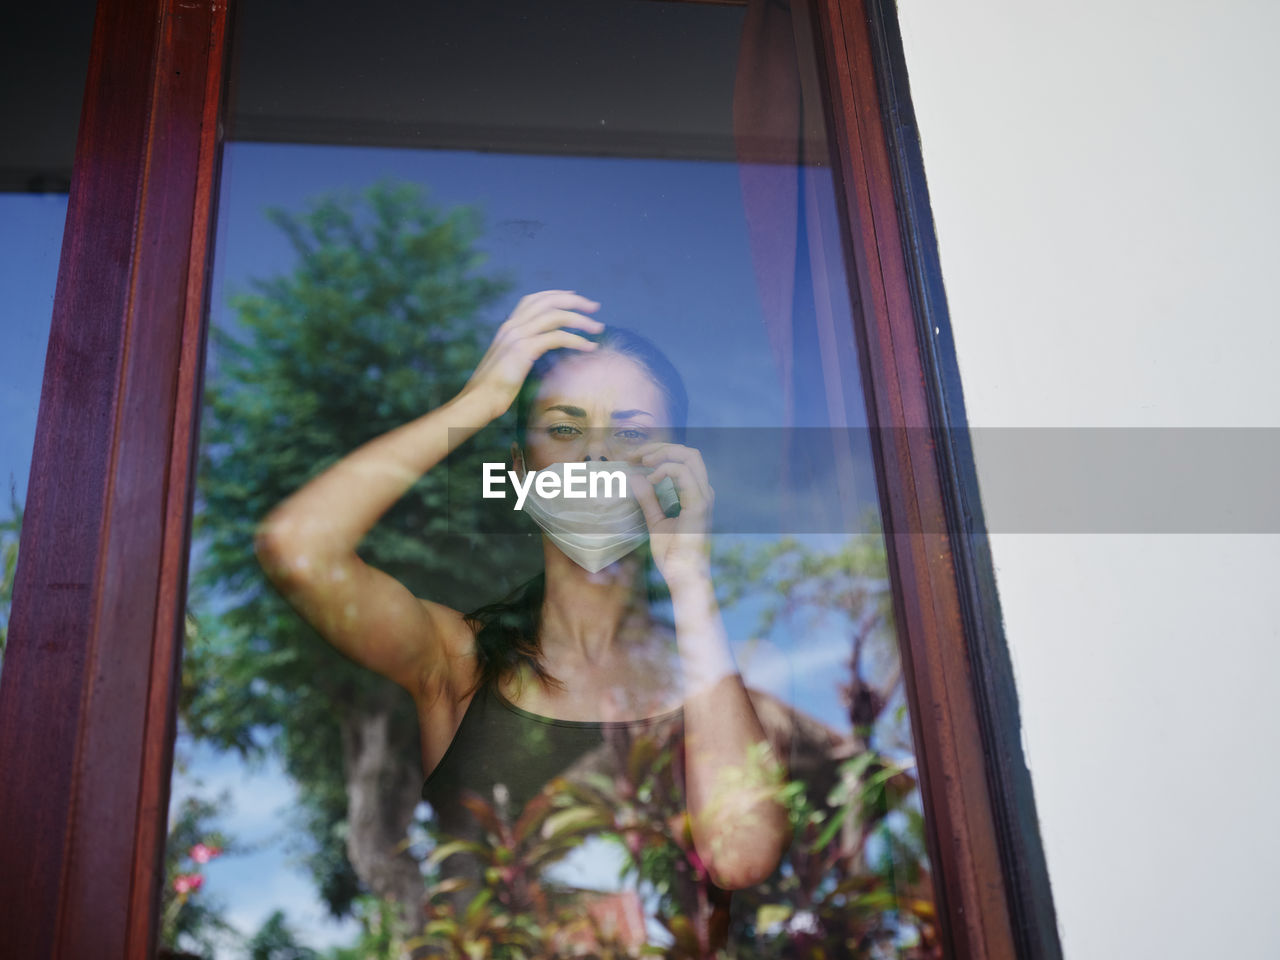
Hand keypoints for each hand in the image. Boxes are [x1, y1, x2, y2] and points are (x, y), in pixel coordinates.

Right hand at [458, 290, 602, 418]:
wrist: (479, 399)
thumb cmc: (494, 388)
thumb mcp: (507, 362)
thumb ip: (521, 350)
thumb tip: (539, 350)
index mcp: (507, 326)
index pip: (533, 300)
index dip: (556, 295)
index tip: (575, 297)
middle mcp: (512, 326)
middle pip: (548, 301)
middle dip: (574, 301)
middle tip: (595, 307)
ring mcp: (517, 336)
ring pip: (556, 316)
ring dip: (581, 320)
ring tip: (598, 328)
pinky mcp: (524, 350)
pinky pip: (557, 337)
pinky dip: (577, 340)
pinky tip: (589, 347)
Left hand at [631, 441, 714, 587]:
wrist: (683, 576)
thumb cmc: (673, 555)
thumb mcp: (655, 521)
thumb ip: (648, 499)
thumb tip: (635, 477)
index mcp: (696, 494)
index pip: (684, 460)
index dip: (659, 453)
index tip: (634, 459)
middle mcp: (703, 492)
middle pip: (689, 452)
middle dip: (661, 447)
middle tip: (636, 455)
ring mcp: (703, 497)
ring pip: (689, 456)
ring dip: (662, 453)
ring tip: (641, 461)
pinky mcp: (698, 505)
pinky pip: (683, 473)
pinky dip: (665, 469)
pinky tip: (649, 480)